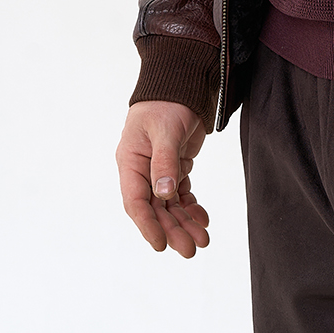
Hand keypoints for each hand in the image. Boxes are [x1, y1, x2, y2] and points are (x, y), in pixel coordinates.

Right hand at [115, 101, 209, 256]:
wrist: (182, 82)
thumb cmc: (167, 101)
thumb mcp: (165, 130)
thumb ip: (165, 161)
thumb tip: (164, 194)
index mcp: (130, 161)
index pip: (135, 201)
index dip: (147, 225)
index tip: (160, 245)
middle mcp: (142, 170)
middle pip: (155, 209)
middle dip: (172, 230)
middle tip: (190, 249)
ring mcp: (158, 170)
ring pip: (169, 205)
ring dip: (184, 223)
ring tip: (202, 240)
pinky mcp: (175, 166)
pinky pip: (181, 194)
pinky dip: (191, 207)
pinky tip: (202, 218)